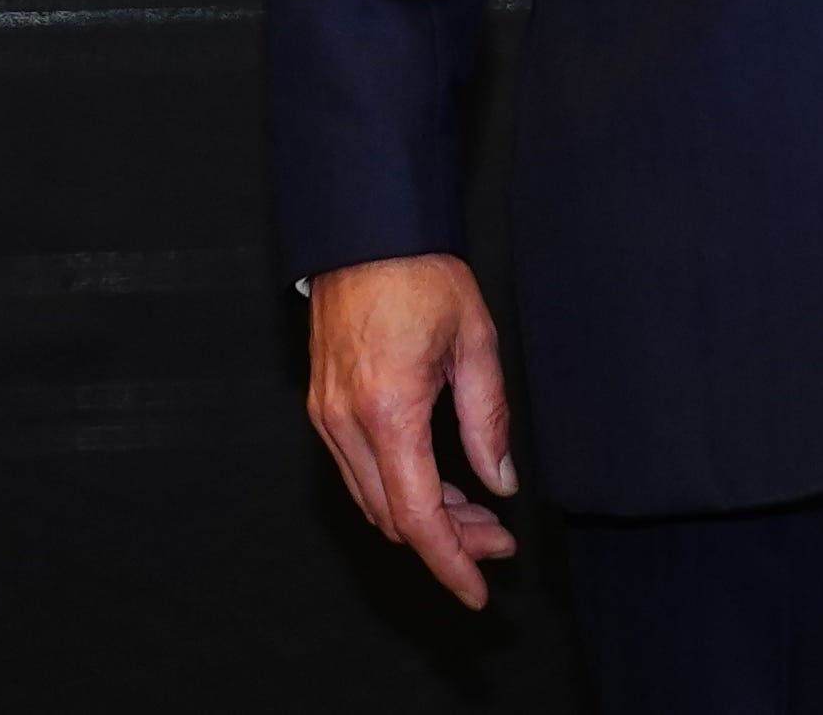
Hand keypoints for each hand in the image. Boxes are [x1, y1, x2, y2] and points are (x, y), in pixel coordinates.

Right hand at [307, 252, 520, 606]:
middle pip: (394, 516)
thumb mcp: (475, 342)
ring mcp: (326, 418)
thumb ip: (488, 419)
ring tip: (478, 516)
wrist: (364, 233)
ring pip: (373, 500)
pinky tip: (438, 483)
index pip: (417, 514)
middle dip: (448, 541)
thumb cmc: (422, 276)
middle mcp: (346, 423)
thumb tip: (500, 482)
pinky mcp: (322, 407)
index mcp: (389, 410)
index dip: (449, 560)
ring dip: (423, 517)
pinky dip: (399, 490)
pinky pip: (359, 473)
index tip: (478, 590)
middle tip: (498, 543)